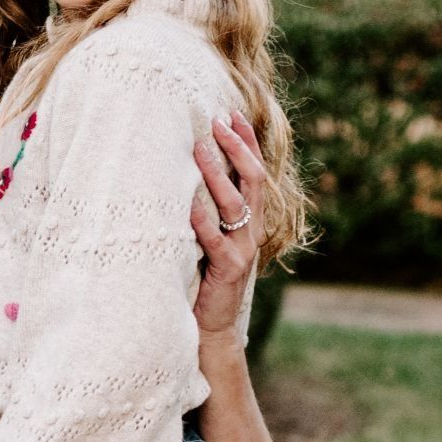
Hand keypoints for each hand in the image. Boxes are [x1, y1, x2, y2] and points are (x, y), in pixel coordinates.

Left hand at [192, 112, 266, 343]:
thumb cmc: (206, 281)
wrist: (212, 327)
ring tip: (199, 147)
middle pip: (251, 180)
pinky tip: (187, 201)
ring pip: (233, 203)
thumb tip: (187, 175)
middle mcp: (251, 232)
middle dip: (236, 147)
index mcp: (251, 222)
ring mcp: (242, 249)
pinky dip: (201, 218)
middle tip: (217, 121)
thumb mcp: (211, 241)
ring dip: (216, 173)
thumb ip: (209, 213)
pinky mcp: (228, 269)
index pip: (254, 173)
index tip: (233, 115)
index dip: (247, 143)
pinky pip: (214, 238)